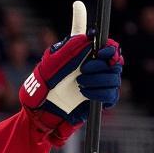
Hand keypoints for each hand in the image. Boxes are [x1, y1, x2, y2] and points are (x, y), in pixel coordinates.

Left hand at [20, 2, 122, 142]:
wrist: (38, 113)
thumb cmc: (41, 87)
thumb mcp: (49, 65)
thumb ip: (67, 50)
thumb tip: (86, 39)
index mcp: (85, 55)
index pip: (108, 46)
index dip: (110, 48)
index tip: (101, 52)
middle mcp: (94, 68)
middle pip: (115, 61)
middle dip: (101, 65)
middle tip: (83, 71)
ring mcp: (98, 84)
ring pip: (114, 78)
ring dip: (99, 80)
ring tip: (80, 84)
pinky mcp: (98, 100)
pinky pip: (112, 96)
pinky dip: (101, 94)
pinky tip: (86, 94)